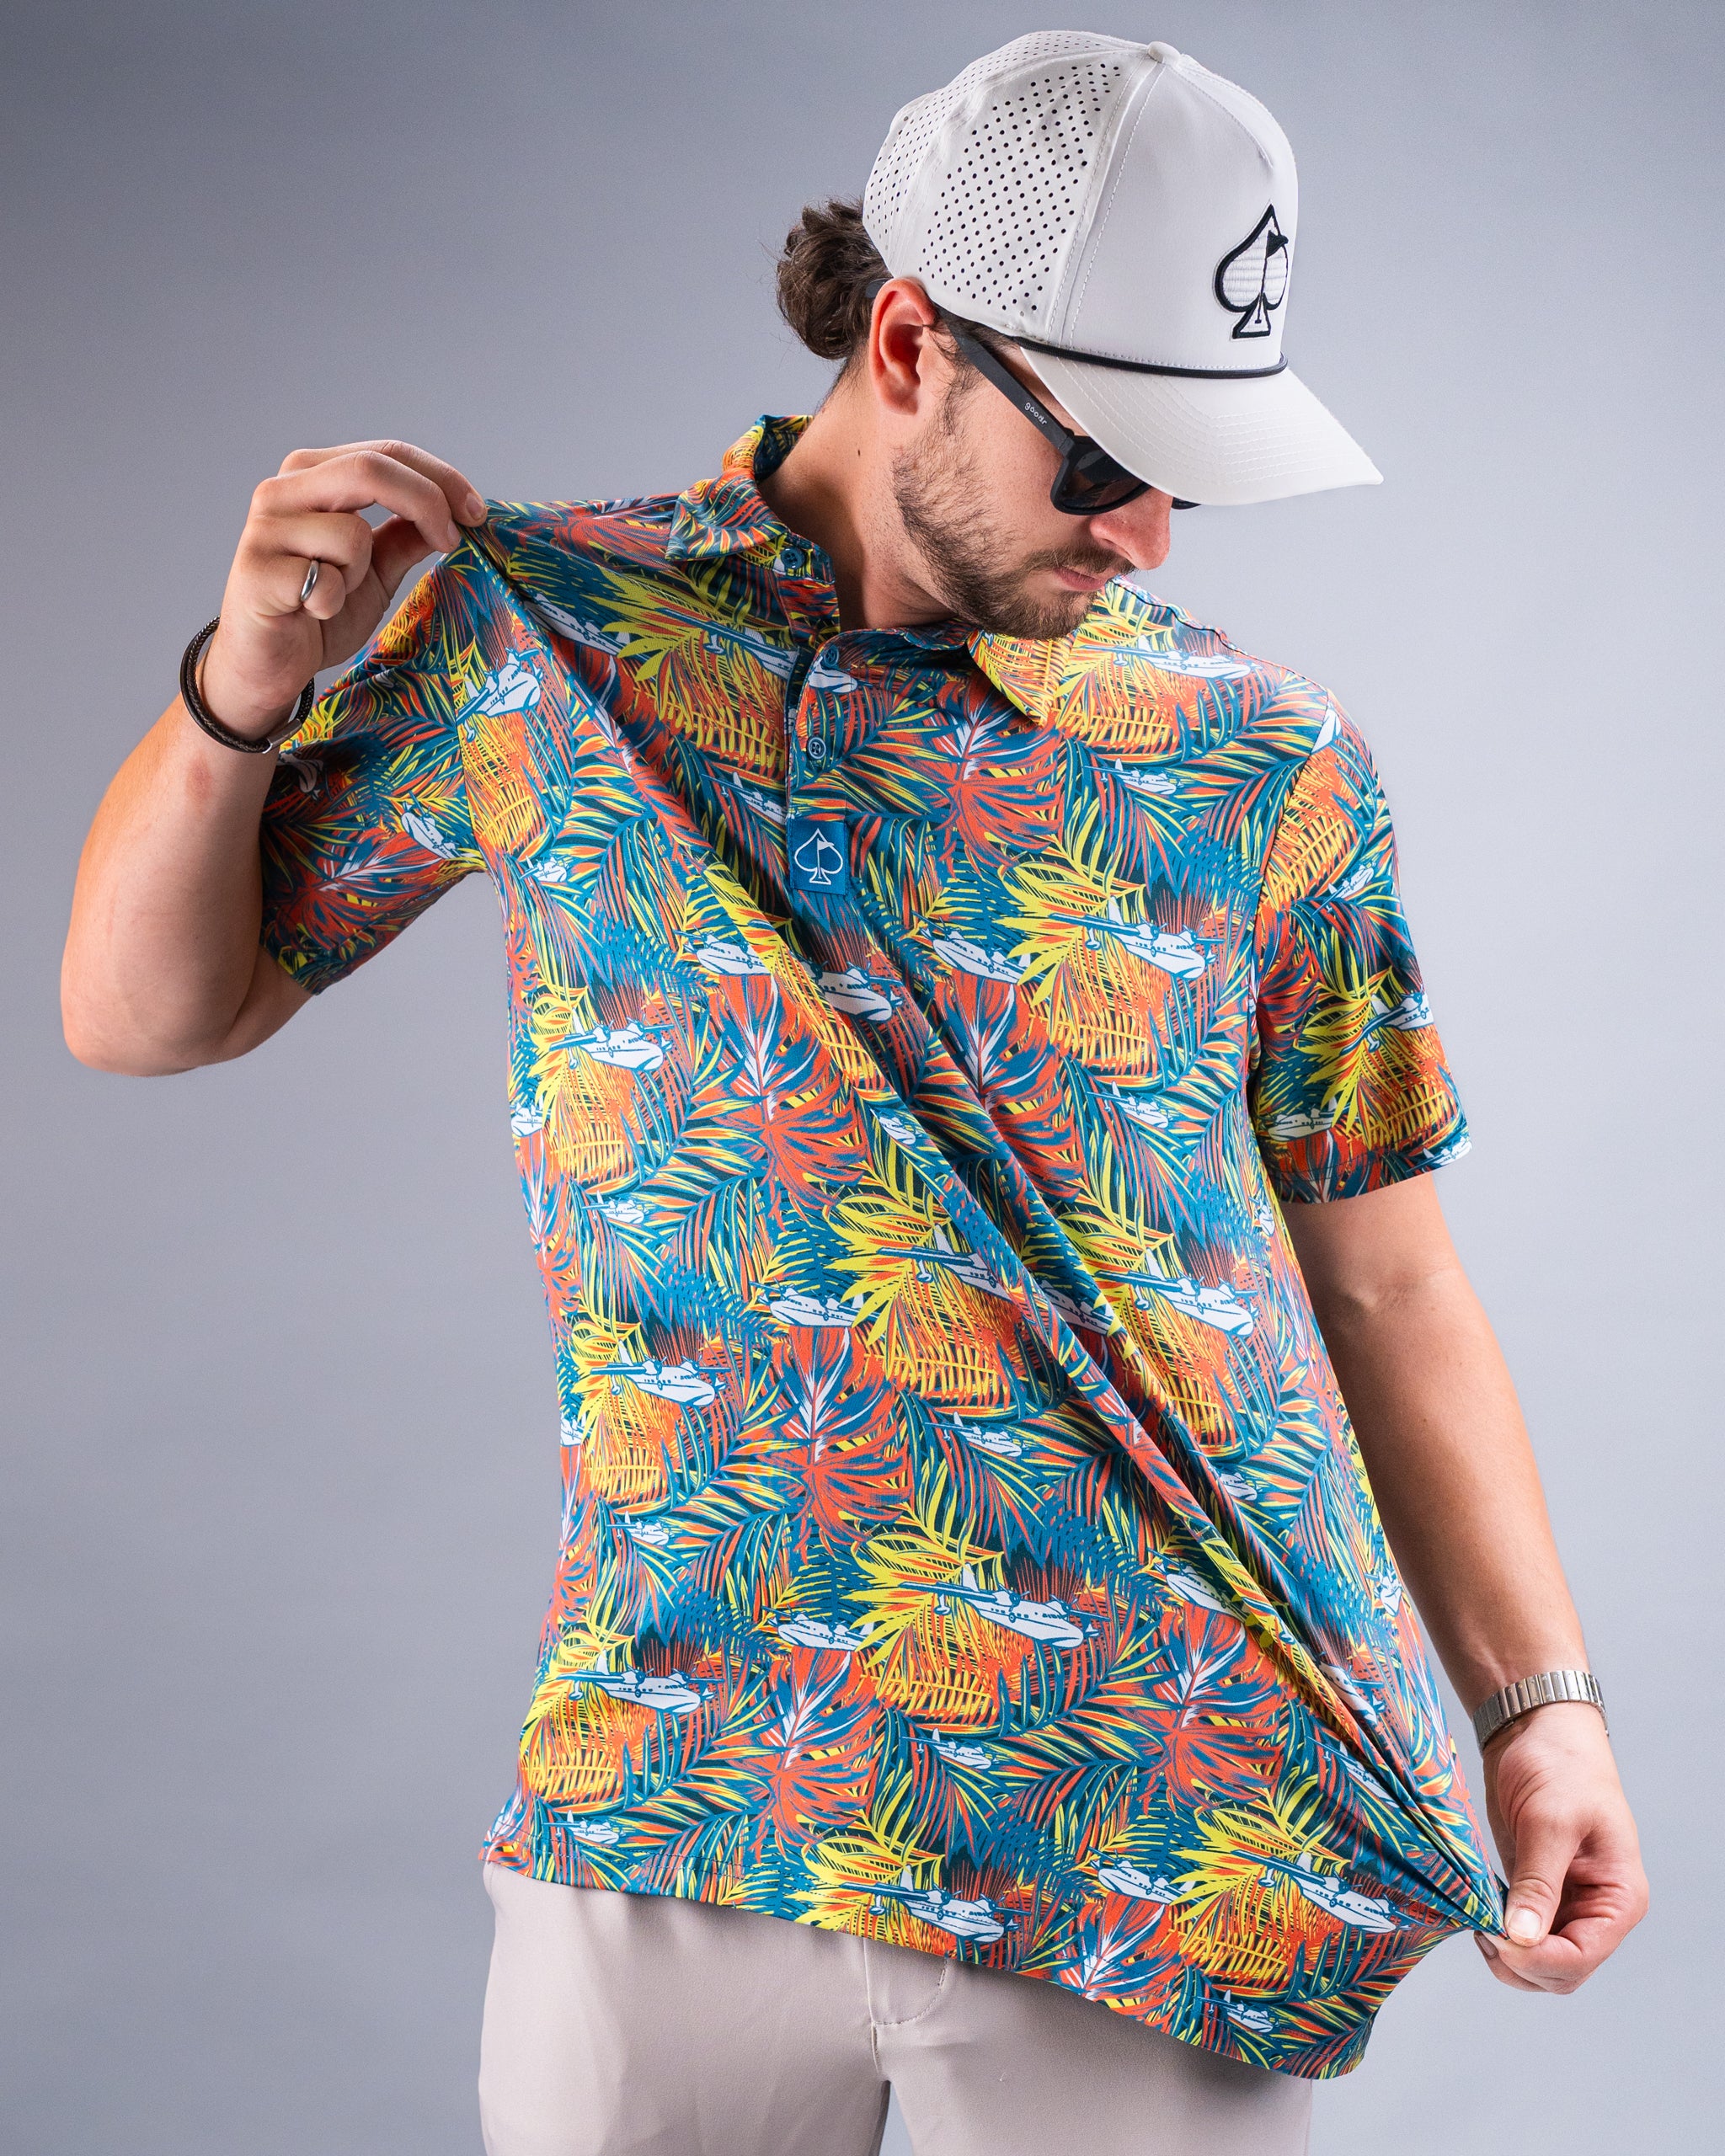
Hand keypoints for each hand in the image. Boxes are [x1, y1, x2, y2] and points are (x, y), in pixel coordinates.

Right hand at [198, 440, 486, 738]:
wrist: (265, 663)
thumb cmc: (317, 612)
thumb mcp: (375, 571)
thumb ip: (405, 537)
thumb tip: (455, 513)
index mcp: (314, 475)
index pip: (386, 452)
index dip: (440, 478)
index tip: (476, 513)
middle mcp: (283, 489)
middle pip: (370, 468)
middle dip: (426, 502)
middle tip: (452, 541)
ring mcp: (265, 527)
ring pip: (351, 533)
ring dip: (361, 574)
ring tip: (334, 593)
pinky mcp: (256, 570)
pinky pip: (325, 582)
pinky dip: (332, 604)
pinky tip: (310, 613)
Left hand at [1476, 1702, 1647, 1992]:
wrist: (1535, 1728)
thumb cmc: (1559, 1764)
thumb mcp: (1550, 1821)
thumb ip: (1538, 1882)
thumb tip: (1522, 1939)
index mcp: (1618, 1897)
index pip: (1581, 1957)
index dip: (1538, 1958)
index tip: (1497, 1936)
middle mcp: (1596, 1909)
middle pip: (1561, 1972)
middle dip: (1521, 1963)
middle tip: (1481, 1929)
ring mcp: (1565, 1903)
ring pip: (1538, 1960)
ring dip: (1507, 1954)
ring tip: (1476, 1921)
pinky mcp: (1535, 1890)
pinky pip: (1521, 1933)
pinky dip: (1499, 1934)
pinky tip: (1477, 1912)